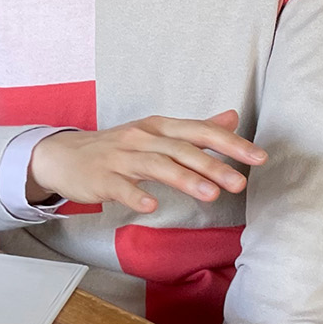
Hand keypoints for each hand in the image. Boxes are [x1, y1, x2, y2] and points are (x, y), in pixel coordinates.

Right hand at [26, 110, 266, 213]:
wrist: (64, 156)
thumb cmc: (118, 147)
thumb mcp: (157, 133)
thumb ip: (196, 129)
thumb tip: (232, 118)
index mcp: (160, 127)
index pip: (200, 131)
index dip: (230, 143)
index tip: (258, 157)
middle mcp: (143, 138)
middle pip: (182, 149)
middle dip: (213, 165)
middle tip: (241, 182)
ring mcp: (121, 157)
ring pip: (157, 166)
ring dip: (185, 180)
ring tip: (211, 195)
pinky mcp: (102, 178)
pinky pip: (121, 187)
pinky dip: (137, 195)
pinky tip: (152, 205)